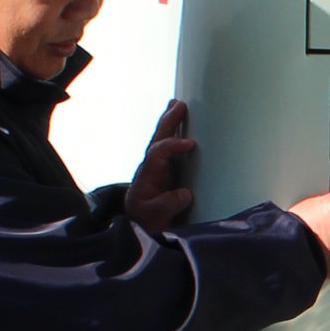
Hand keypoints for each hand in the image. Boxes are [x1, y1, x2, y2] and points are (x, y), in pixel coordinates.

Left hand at [126, 100, 196, 235]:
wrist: (138, 226)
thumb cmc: (145, 221)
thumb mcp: (155, 216)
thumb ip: (168, 204)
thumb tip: (185, 193)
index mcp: (148, 175)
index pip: (158, 153)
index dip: (173, 145)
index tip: (191, 143)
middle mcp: (150, 167)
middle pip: (157, 139)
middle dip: (168, 121)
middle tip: (180, 105)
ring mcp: (156, 168)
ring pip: (161, 140)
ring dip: (169, 122)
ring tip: (176, 104)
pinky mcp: (164, 171)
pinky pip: (167, 147)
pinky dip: (173, 133)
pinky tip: (180, 125)